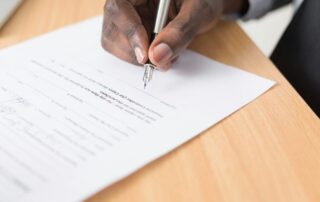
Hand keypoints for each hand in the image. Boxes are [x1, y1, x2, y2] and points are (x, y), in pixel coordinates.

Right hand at [101, 0, 247, 70]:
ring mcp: (126, 18)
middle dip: (134, 51)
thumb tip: (158, 57)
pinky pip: (125, 50)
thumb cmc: (203, 0)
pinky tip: (161, 54)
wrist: (205, 4)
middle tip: (159, 61)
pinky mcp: (130, 32)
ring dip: (138, 58)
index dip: (129, 32)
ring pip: (114, 43)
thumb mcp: (198, 11)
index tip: (145, 55)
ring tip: (166, 55)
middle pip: (112, 28)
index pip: (118, 7)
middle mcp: (128, 2)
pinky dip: (142, 59)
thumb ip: (180, 31)